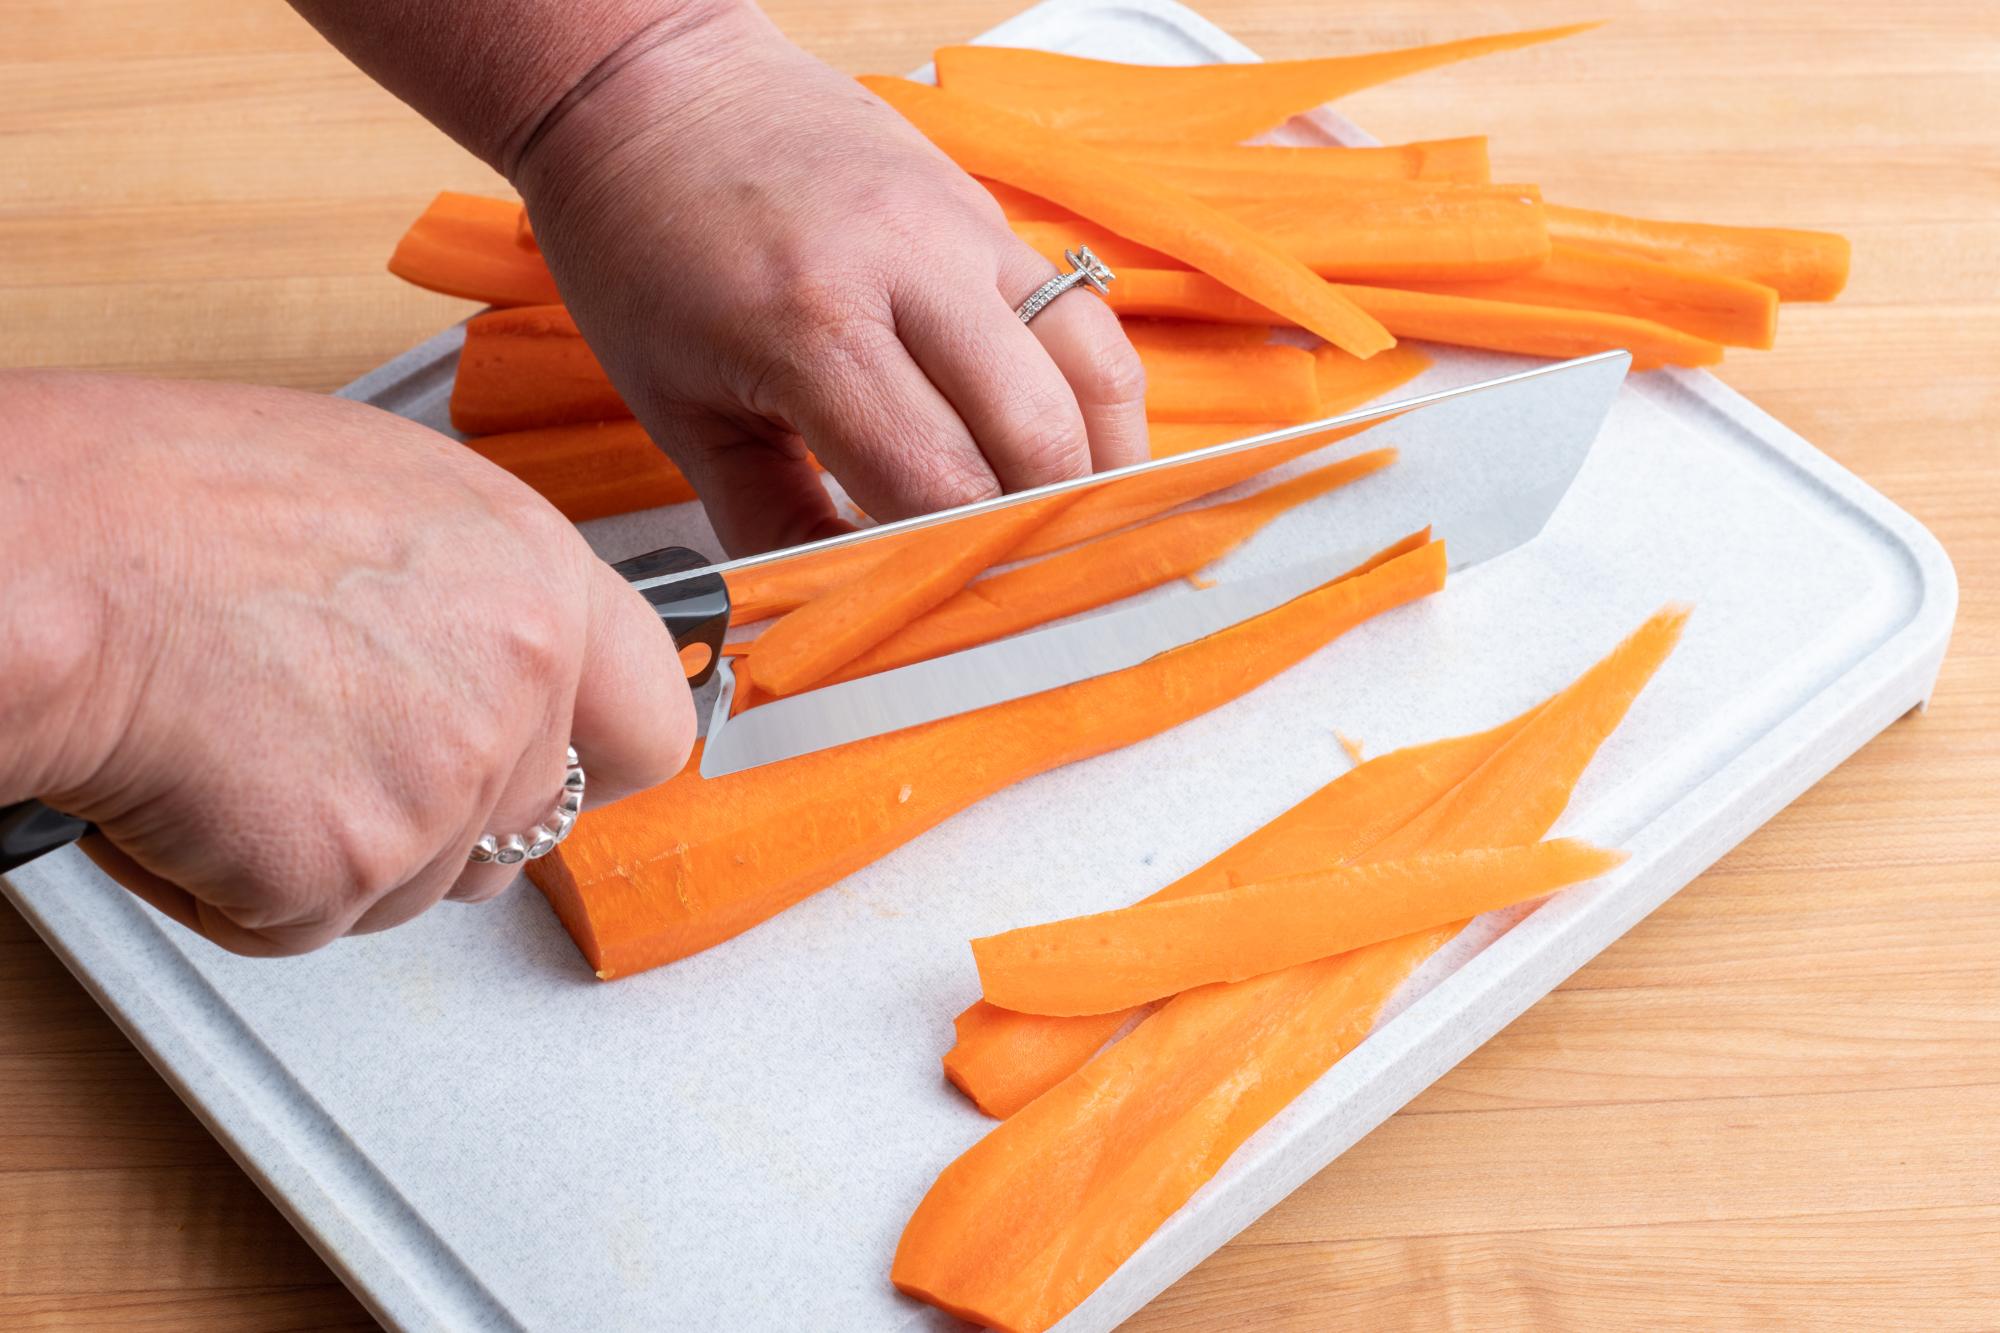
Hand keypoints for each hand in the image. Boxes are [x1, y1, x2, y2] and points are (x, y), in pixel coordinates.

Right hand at [0, 372, 693, 954]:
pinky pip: (304, 921)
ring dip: (327, 849)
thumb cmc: (164, 505)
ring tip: (234, 738)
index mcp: (537, 579)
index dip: (597, 757)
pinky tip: (189, 789)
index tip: (562, 764)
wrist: (48, 559)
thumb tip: (489, 653)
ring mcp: (444, 785)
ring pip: (414, 883)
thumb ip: (472, 598)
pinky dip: (235, 884)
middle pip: (520, 825)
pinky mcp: (348, 871)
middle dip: (434, 813)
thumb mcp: (378, 500)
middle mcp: (519, 682)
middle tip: (327, 745)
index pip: (651, 722)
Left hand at [509, 2, 1148, 554]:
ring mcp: (962, 230)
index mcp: (814, 327)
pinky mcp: (986, 212)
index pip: (939, 484)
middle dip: (1043, 531)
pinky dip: (1093, 395)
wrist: (650, 85)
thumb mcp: (678, 404)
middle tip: (1027, 588)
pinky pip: (1082, 314)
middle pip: (1038, 436)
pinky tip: (1076, 449)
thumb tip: (839, 610)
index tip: (958, 617)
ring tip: (1079, 531)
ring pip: (1091, 369)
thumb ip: (767, 518)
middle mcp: (910, 268)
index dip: (959, 569)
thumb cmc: (642, 241)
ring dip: (1098, 465)